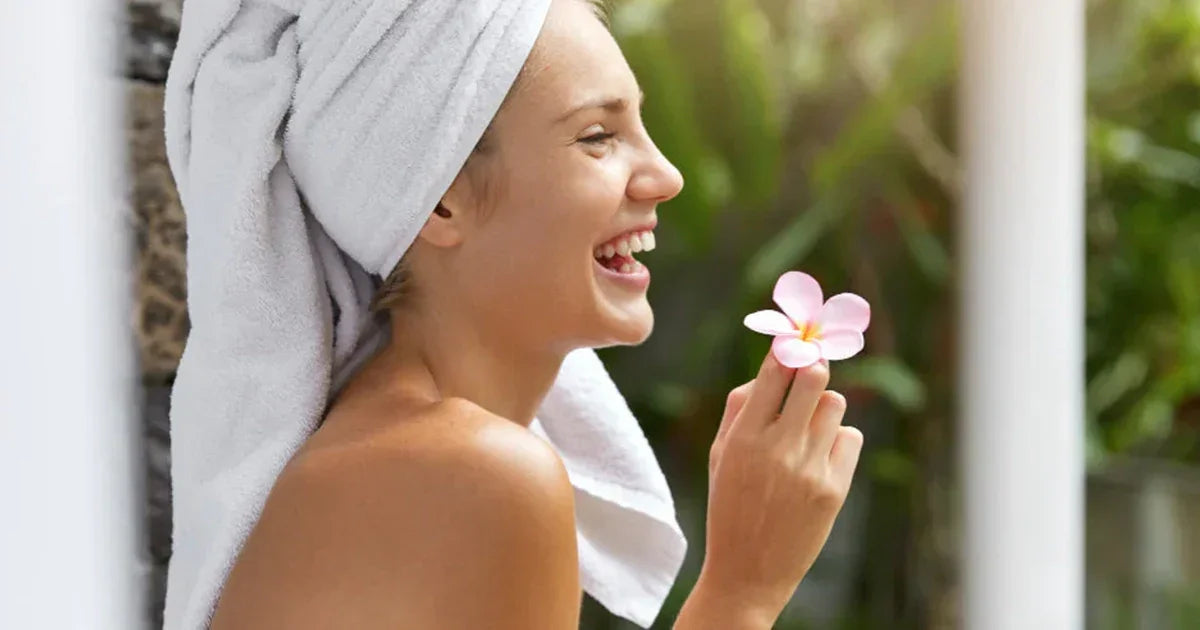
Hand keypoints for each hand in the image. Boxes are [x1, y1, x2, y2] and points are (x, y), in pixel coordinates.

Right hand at [699, 351, 863, 619]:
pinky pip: (850, 437)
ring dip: (823, 406)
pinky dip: (838, 439)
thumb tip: (770, 367)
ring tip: (808, 428)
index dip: (787, 349)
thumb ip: (739, 408)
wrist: (747, 573)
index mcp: (743, 436)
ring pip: (834, 404)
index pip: (774, 370)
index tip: (793, 342)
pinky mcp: (834, 488)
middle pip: (814, 377)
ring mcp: (809, 468)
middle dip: (813, 368)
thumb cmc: (730, 506)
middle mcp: (777, 447)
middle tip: (808, 373)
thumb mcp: (719, 455)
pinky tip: (820, 456)